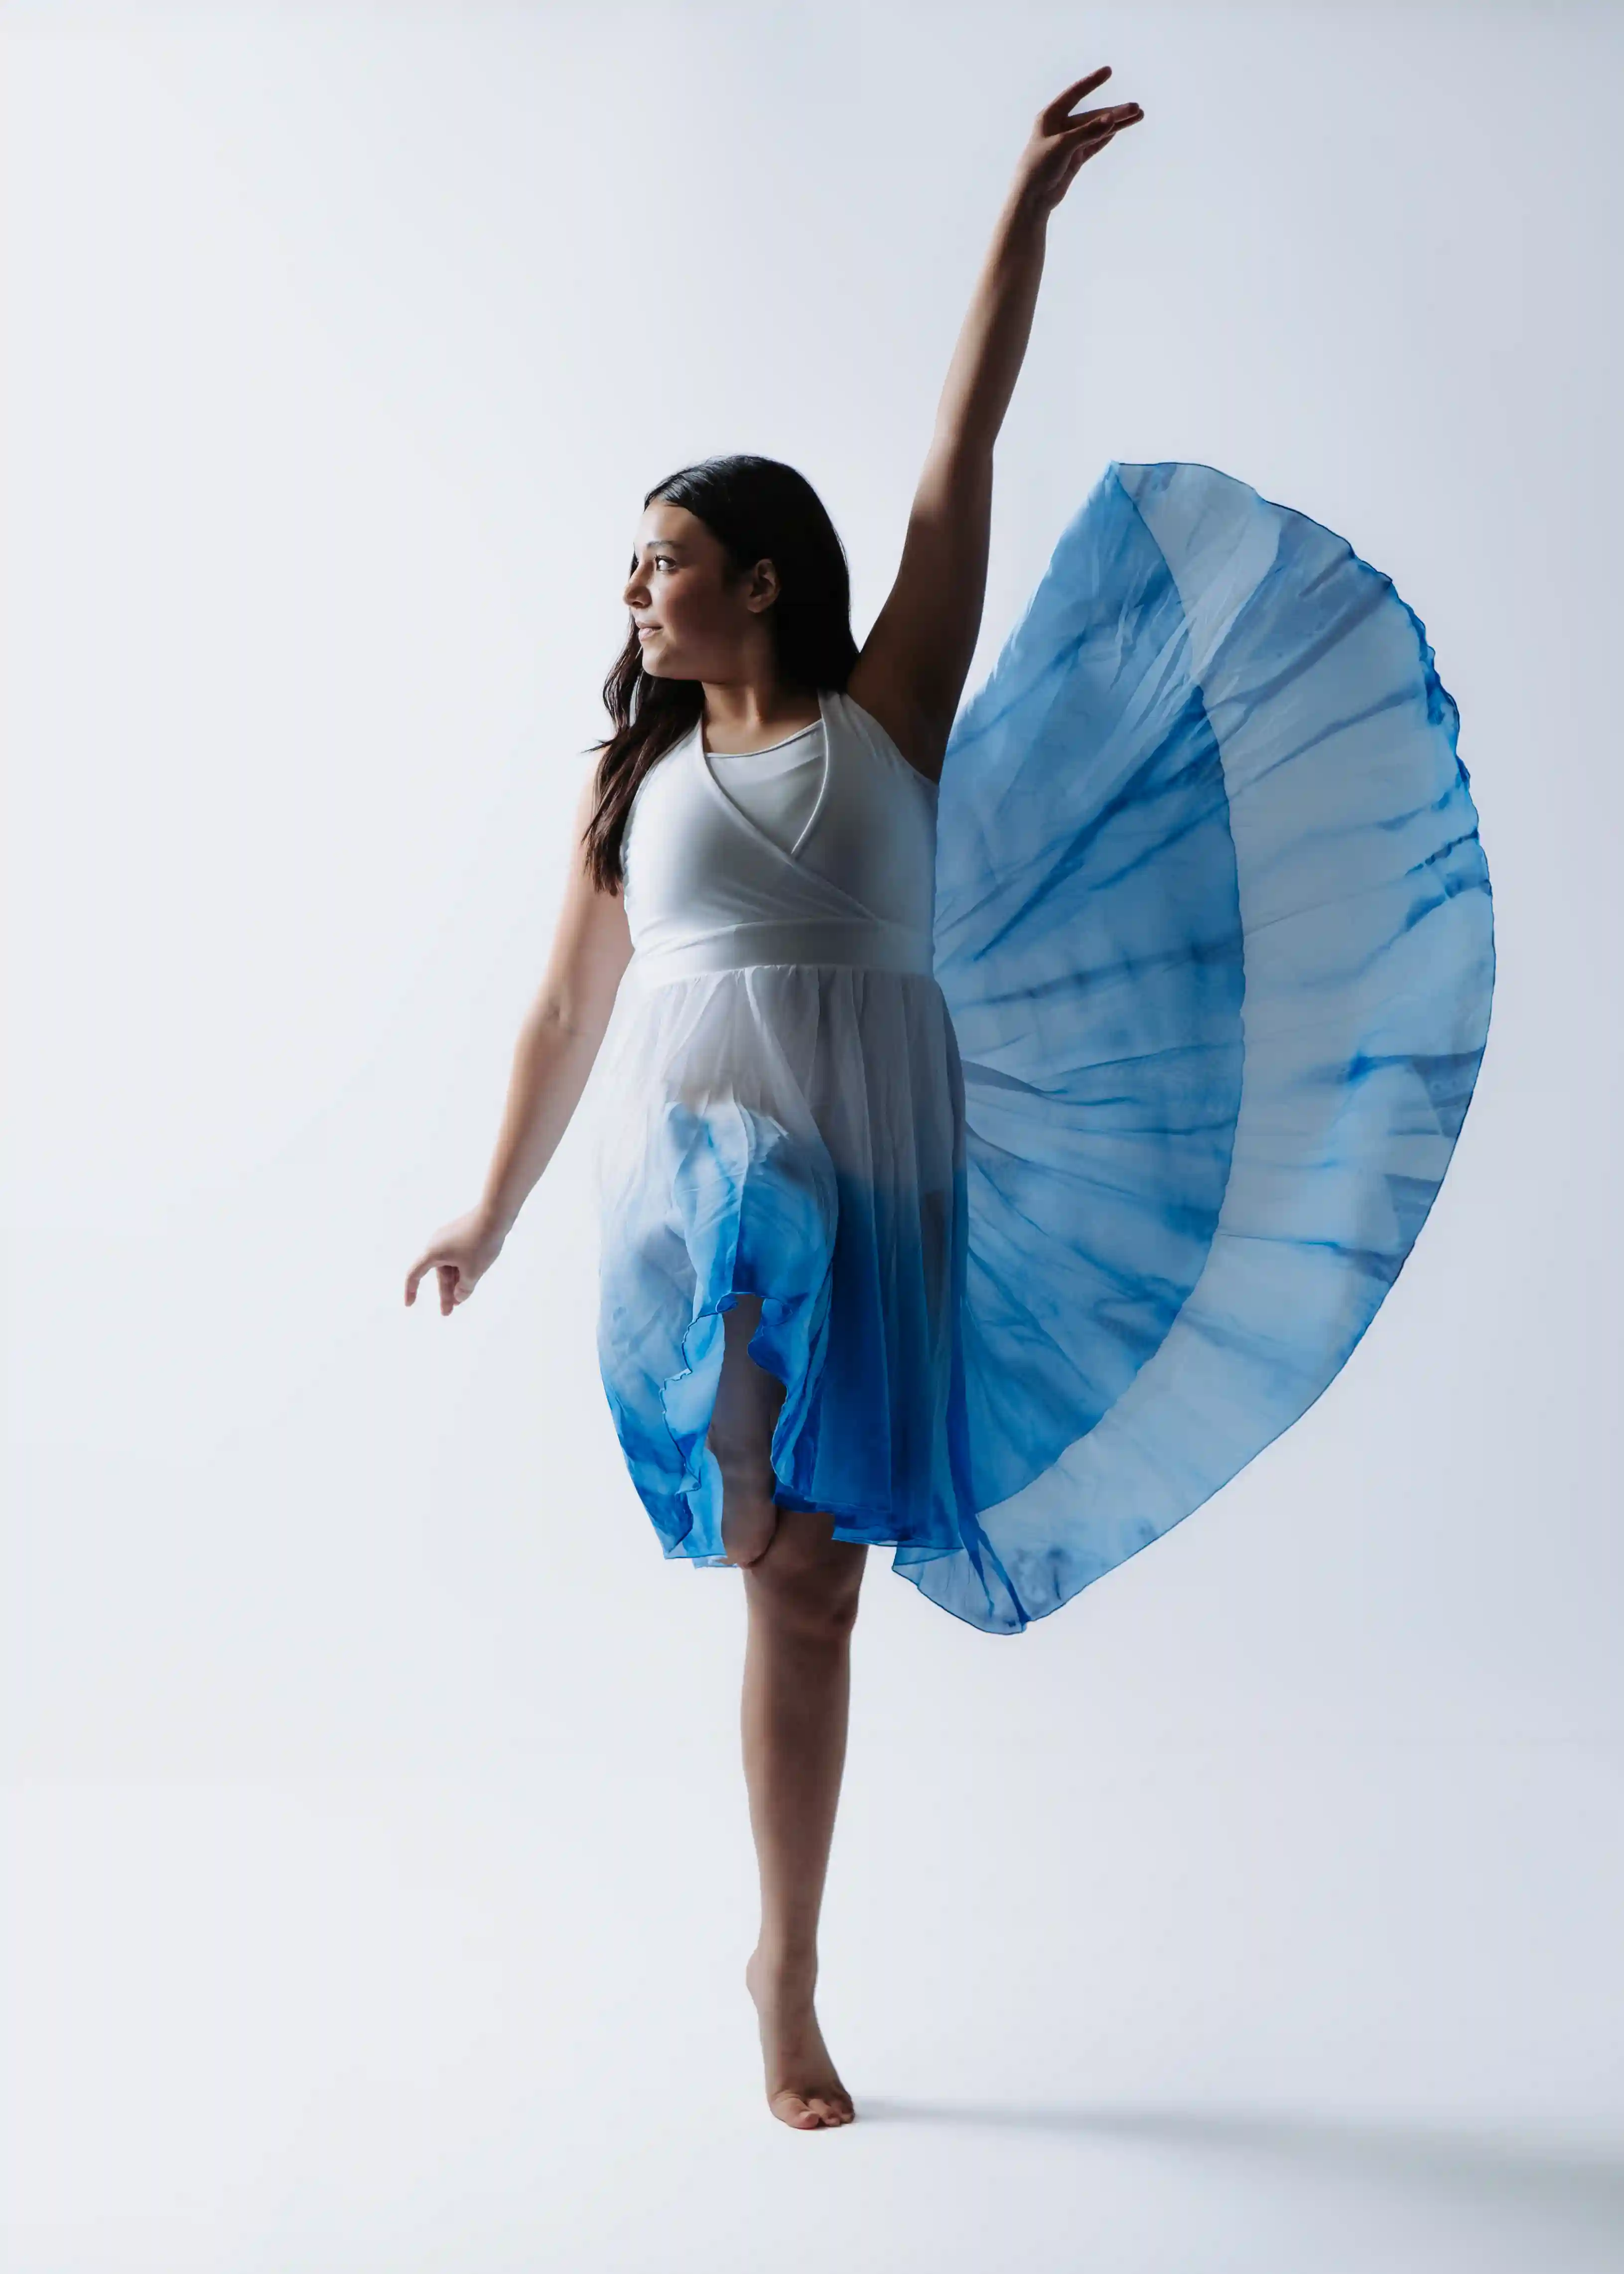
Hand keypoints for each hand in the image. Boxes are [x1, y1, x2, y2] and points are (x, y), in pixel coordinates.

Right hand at [404, 1206, 508, 1315]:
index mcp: (432, 1253)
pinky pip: (457, 1257)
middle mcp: (436, 1244)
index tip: (410, 1305)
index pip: (414, 1274)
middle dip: (444, 1294)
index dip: (410, 1290)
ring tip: (460, 1301)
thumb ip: (464, 1289)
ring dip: (455, 1284)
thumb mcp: (473, 1272)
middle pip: (438, 1274)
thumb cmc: (481, 1243)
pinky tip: (469, 1282)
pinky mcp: (461, 1234)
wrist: (495, 1213)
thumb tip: (459, 1297)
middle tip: (448, 1313)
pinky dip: (461, 1271)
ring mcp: (449, 1238)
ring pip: (449, 1266)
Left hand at [1014, 67, 1142, 213]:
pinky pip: (1094, 144)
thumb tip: (1111, 119)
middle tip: (1136, 108)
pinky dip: (1106, 137)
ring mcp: (1069, 143)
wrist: (1032, 199)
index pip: (1074, 94)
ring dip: (1116, 124)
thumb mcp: (1063, 146)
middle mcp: (1060, 127)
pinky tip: (1119, 129)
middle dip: (1114, 112)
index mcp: (1050, 117)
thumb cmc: (1039, 168)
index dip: (1091, 82)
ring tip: (1137, 116)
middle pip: (1092, 115)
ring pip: (1097, 130)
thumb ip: (1087, 132)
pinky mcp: (1074, 158)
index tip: (1108, 71)